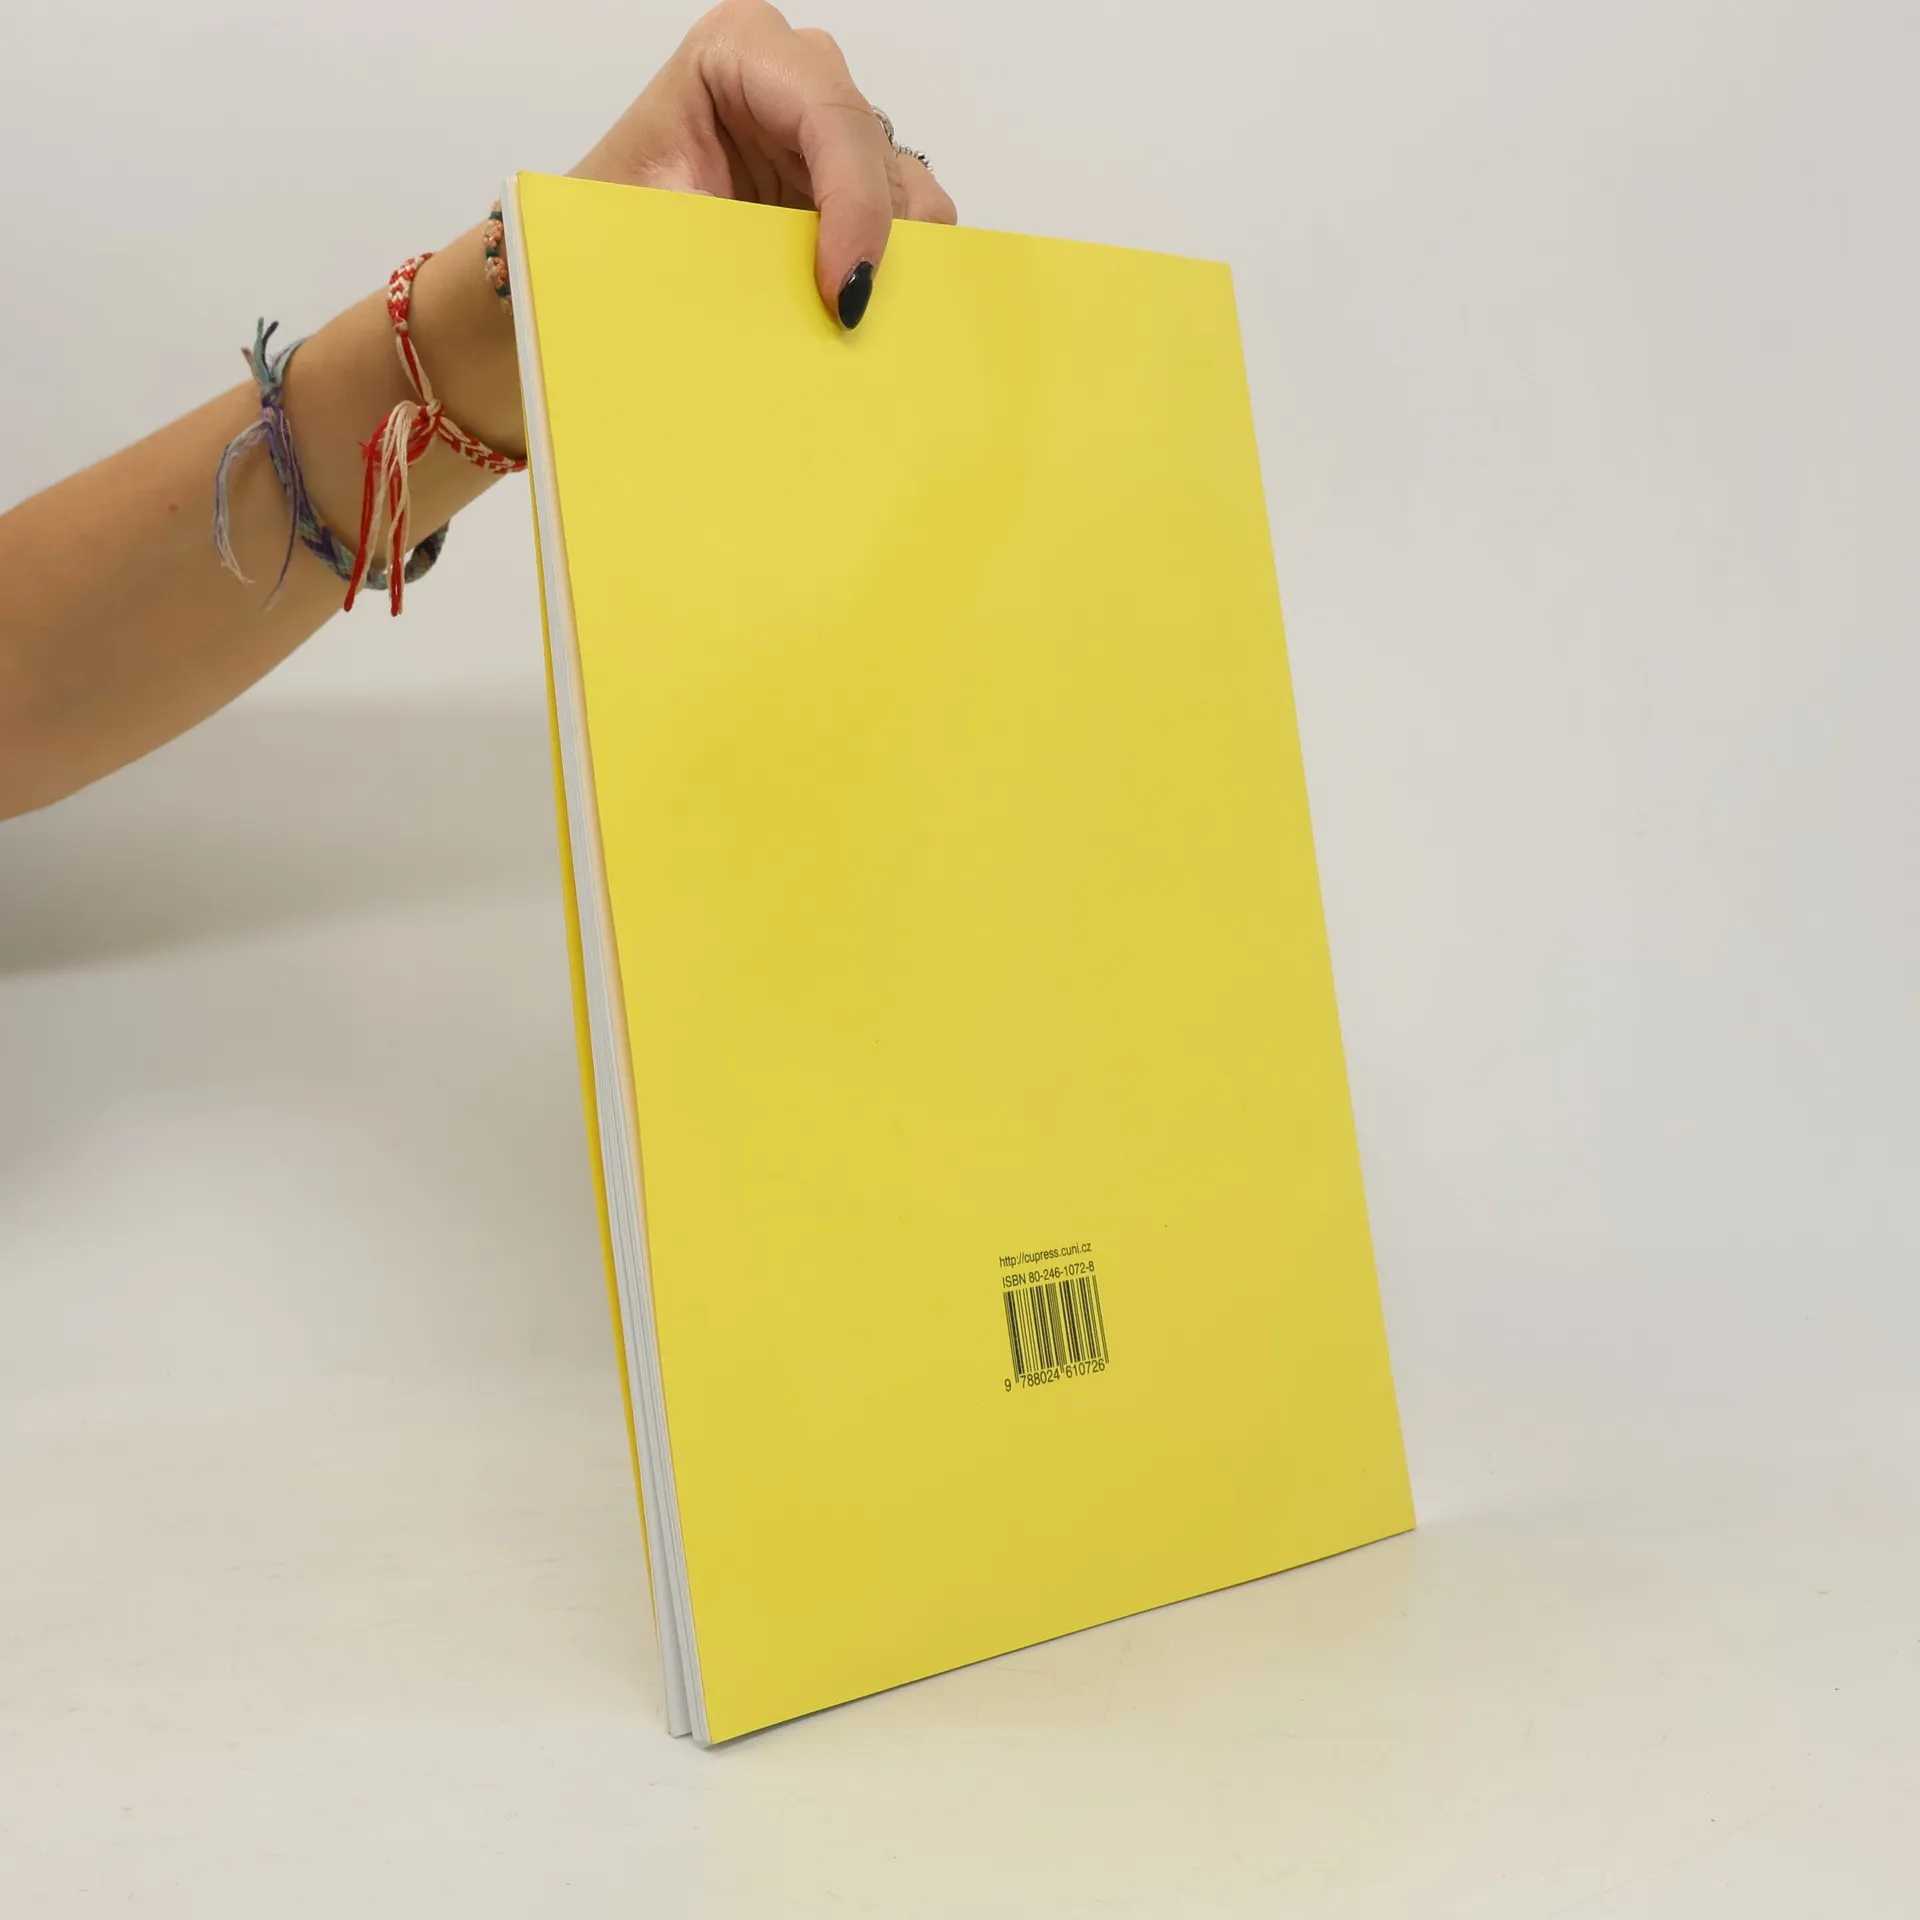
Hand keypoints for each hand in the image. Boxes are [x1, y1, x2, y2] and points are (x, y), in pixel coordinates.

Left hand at [571, 0, 956, 325]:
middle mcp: (796, 78)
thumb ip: (735, 245)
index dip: (854, 205)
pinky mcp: (846, 187)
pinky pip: (905, 227)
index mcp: (739, 50)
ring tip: (841, 314)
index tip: (844, 292)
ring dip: (890, 261)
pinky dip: (893, 273)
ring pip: (906, 192)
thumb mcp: (659, 222)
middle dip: (877, 240)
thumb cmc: (613, 222)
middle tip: (845, 315)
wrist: (600, 255)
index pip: (830, 113)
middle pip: (878, 153)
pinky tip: (849, 304)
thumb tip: (815, 302)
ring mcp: (827, 134)